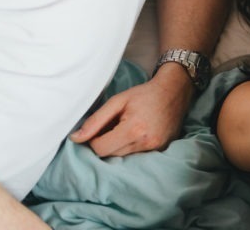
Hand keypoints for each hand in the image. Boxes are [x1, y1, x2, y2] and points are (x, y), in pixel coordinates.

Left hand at [69, 65, 192, 155]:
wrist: (175, 91)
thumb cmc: (144, 94)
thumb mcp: (117, 101)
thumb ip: (95, 120)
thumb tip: (75, 139)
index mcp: (133, 129)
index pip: (100, 149)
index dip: (94, 140)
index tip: (100, 128)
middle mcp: (146, 143)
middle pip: (111, 156)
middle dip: (106, 143)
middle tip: (112, 127)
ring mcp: (156, 149)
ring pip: (123, 158)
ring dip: (119, 147)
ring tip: (124, 129)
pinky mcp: (162, 150)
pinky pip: (137, 156)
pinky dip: (132, 148)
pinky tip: (136, 134)